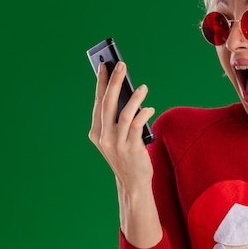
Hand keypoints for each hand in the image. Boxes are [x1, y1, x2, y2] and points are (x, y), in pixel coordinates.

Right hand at [89, 61, 161, 246]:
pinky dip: (144, 114)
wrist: (133, 184)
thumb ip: (119, 119)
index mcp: (97, 132)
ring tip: (143, 87)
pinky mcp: (131, 149)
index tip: (105, 65)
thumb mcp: (118, 137)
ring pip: (124, 114)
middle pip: (108, 103)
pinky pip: (138, 126)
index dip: (102, 82)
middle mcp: (104, 137)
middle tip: (121, 64)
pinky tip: (150, 108)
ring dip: (134, 97)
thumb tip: (128, 93)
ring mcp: (117, 144)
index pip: (98, 102)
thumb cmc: (127, 156)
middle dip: (115, 82)